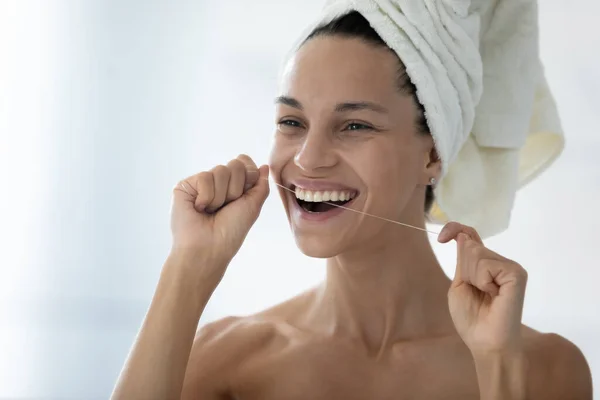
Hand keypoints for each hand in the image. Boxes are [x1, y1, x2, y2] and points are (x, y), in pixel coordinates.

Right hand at [170, 155, 269, 284]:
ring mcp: (200, 184)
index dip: (249, 176)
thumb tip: (264, 166)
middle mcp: (217, 183)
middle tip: (226, 208)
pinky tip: (199, 209)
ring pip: (220, 170)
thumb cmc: (230, 232)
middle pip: (235, 164)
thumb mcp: (253, 206)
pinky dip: (207, 197)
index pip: (244, 162)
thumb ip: (260, 185)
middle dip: (236, 189)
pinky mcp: (184, 186)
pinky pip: (204, 177)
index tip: (243, 197)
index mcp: (233, 186)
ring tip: (211, 211)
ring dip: (221, 196)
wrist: (209, 248)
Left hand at [438, 222, 527, 354]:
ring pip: (477, 254)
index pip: (470, 235)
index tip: (441, 238)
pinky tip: (493, 295)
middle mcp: (499, 261)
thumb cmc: (471, 318)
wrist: (485, 341)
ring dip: (472, 277)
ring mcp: (510, 266)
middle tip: (477, 292)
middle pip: (470, 246)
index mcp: (485, 263)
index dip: (455, 229)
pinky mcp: (516, 273)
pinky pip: (487, 265)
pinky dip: (482, 281)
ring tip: (486, 296)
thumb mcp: (459, 284)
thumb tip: (465, 236)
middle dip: (464, 270)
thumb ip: (463, 260)